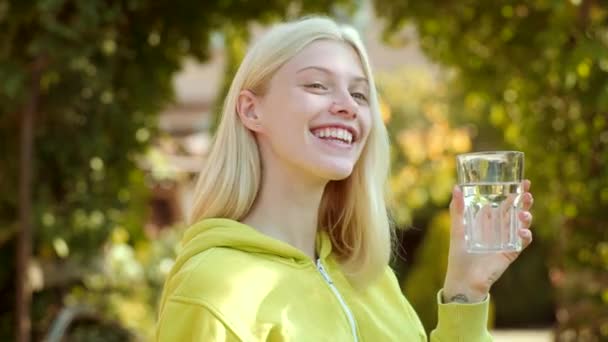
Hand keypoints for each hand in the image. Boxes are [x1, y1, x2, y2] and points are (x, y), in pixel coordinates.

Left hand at [442, 180, 533, 302]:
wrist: (465, 278)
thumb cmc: (459, 254)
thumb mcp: (457, 229)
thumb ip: (457, 209)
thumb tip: (455, 187)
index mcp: (488, 220)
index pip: (504, 202)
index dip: (514, 192)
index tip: (522, 182)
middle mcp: (499, 228)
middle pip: (517, 210)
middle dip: (524, 201)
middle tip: (527, 194)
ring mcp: (507, 240)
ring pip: (522, 224)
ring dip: (526, 217)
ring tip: (524, 215)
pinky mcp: (511, 252)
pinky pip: (522, 242)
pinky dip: (525, 236)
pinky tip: (523, 232)